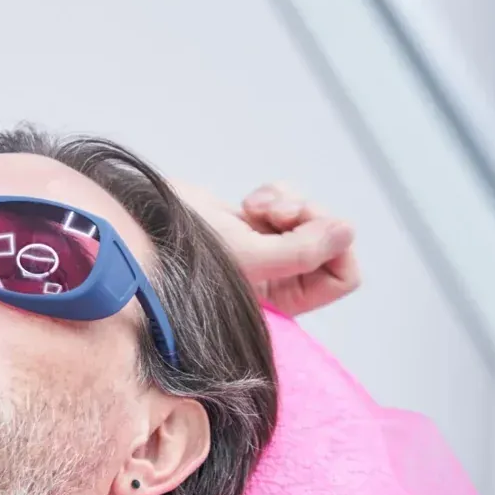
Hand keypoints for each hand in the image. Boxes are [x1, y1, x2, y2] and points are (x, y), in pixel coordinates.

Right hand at [177, 181, 361, 315]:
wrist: (147, 225)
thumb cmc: (188, 255)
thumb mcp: (252, 258)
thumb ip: (306, 250)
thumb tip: (348, 230)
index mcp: (285, 300)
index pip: (342, 277)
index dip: (334, 248)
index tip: (303, 230)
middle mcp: (281, 277)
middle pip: (330, 239)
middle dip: (307, 218)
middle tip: (278, 214)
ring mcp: (268, 247)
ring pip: (308, 214)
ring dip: (285, 203)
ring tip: (254, 209)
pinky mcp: (254, 221)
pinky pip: (286, 199)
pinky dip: (272, 194)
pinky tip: (247, 203)